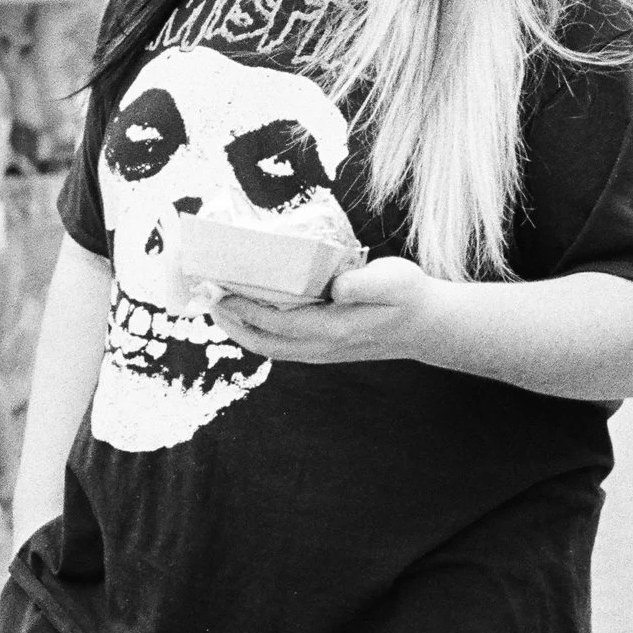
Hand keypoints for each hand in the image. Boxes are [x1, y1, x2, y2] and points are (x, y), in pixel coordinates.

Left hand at [200, 256, 444, 366]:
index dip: (245, 308)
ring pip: (268, 347)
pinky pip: (279, 346)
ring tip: (216, 304)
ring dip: (238, 329)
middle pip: (264, 341)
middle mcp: (323, 346)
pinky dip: (255, 332)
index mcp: (336, 328)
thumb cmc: (409, 296)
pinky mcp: (321, 349)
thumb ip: (365, 283)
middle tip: (206, 294)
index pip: (278, 322)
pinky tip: (245, 314)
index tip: (221, 288)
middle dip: (230, 320)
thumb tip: (335, 287)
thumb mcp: (395, 281)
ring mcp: (320, 352)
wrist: (427, 327)